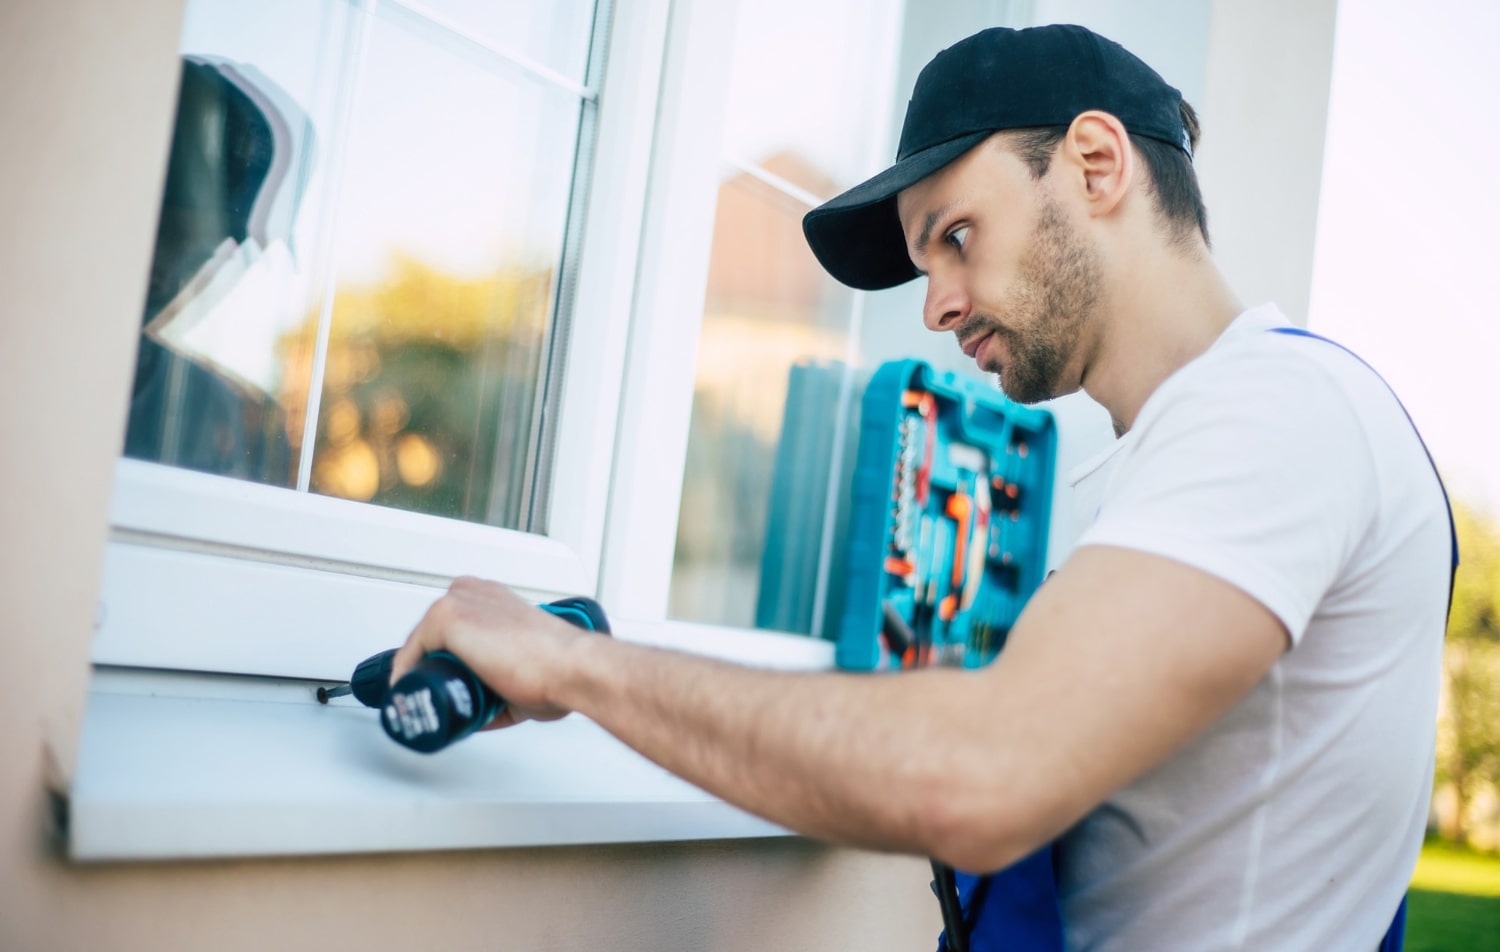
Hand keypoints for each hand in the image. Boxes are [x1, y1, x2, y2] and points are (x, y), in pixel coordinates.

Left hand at [389, 576, 588, 728]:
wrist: (570, 668)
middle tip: (428, 697)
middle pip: (433, 632)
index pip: (453, 624)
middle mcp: (477, 593)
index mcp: (496, 600)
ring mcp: (460, 602)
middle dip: (427, 665)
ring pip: (421, 640)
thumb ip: (502, 685)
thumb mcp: (524, 672)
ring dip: (417, 670)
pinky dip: (405, 675)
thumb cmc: (560, 668)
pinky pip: (411, 652)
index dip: (441, 656)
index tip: (437, 681)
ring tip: (419, 701)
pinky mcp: (447, 616)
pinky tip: (409, 693)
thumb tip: (484, 711)